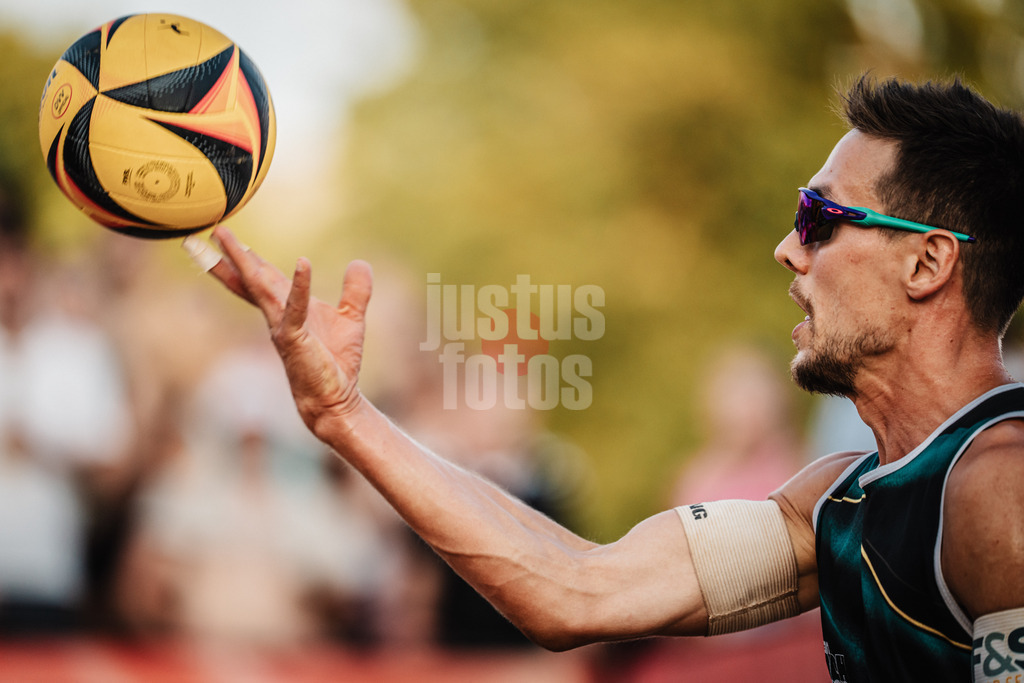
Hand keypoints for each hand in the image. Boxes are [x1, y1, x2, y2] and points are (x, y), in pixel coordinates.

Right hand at [188, 226, 373, 435]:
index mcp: (287, 308)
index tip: (223, 237)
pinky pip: (296, 308)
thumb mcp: (351, 318)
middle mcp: (278, 315)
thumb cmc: (337, 362)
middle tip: (214, 230)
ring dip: (245, 262)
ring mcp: (282, 327)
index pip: (262, 279)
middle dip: (232, 256)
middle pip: (251, 280)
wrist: (337, 398)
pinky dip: (300, 286)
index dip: (244, 258)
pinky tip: (303, 263)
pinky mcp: (295, 339)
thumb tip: (360, 263)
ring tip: (227, 239)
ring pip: (259, 287)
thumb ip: (355, 291)